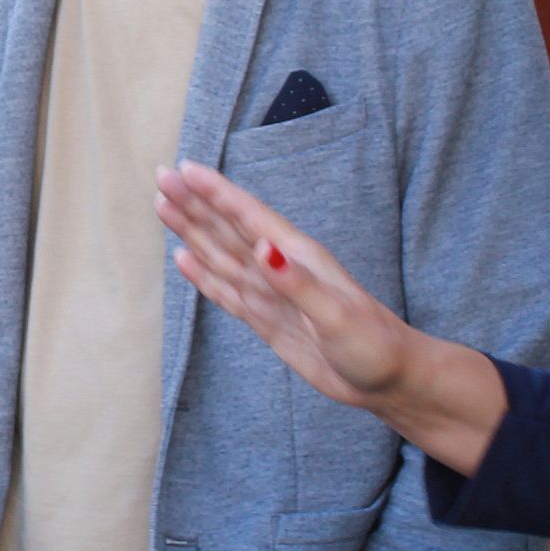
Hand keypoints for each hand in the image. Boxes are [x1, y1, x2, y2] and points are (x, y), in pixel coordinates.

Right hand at [152, 160, 509, 468]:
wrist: (388, 380)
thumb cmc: (374, 345)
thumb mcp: (337, 316)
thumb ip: (298, 283)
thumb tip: (262, 249)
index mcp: (299, 258)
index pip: (250, 218)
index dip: (217, 194)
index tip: (186, 170)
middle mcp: (281, 269)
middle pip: (228, 230)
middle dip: (195, 204)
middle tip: (161, 177)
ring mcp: (272, 295)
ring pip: (222, 256)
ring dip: (193, 232)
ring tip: (163, 206)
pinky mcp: (268, 320)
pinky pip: (227, 292)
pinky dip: (203, 276)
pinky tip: (184, 259)